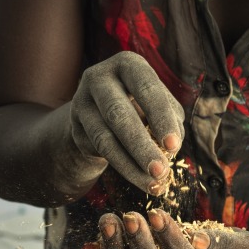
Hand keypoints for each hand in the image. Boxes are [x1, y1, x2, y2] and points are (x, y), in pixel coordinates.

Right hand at [67, 52, 184, 194]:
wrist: (102, 112)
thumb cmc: (142, 105)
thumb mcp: (159, 105)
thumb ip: (170, 120)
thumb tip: (169, 147)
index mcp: (127, 65)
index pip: (146, 88)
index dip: (161, 117)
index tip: (174, 145)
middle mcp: (99, 78)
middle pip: (119, 114)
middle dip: (142, 146)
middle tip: (161, 171)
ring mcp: (81, 102)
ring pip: (105, 138)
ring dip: (130, 165)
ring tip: (152, 183)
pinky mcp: (74, 126)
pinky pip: (98, 151)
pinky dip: (122, 167)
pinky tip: (139, 178)